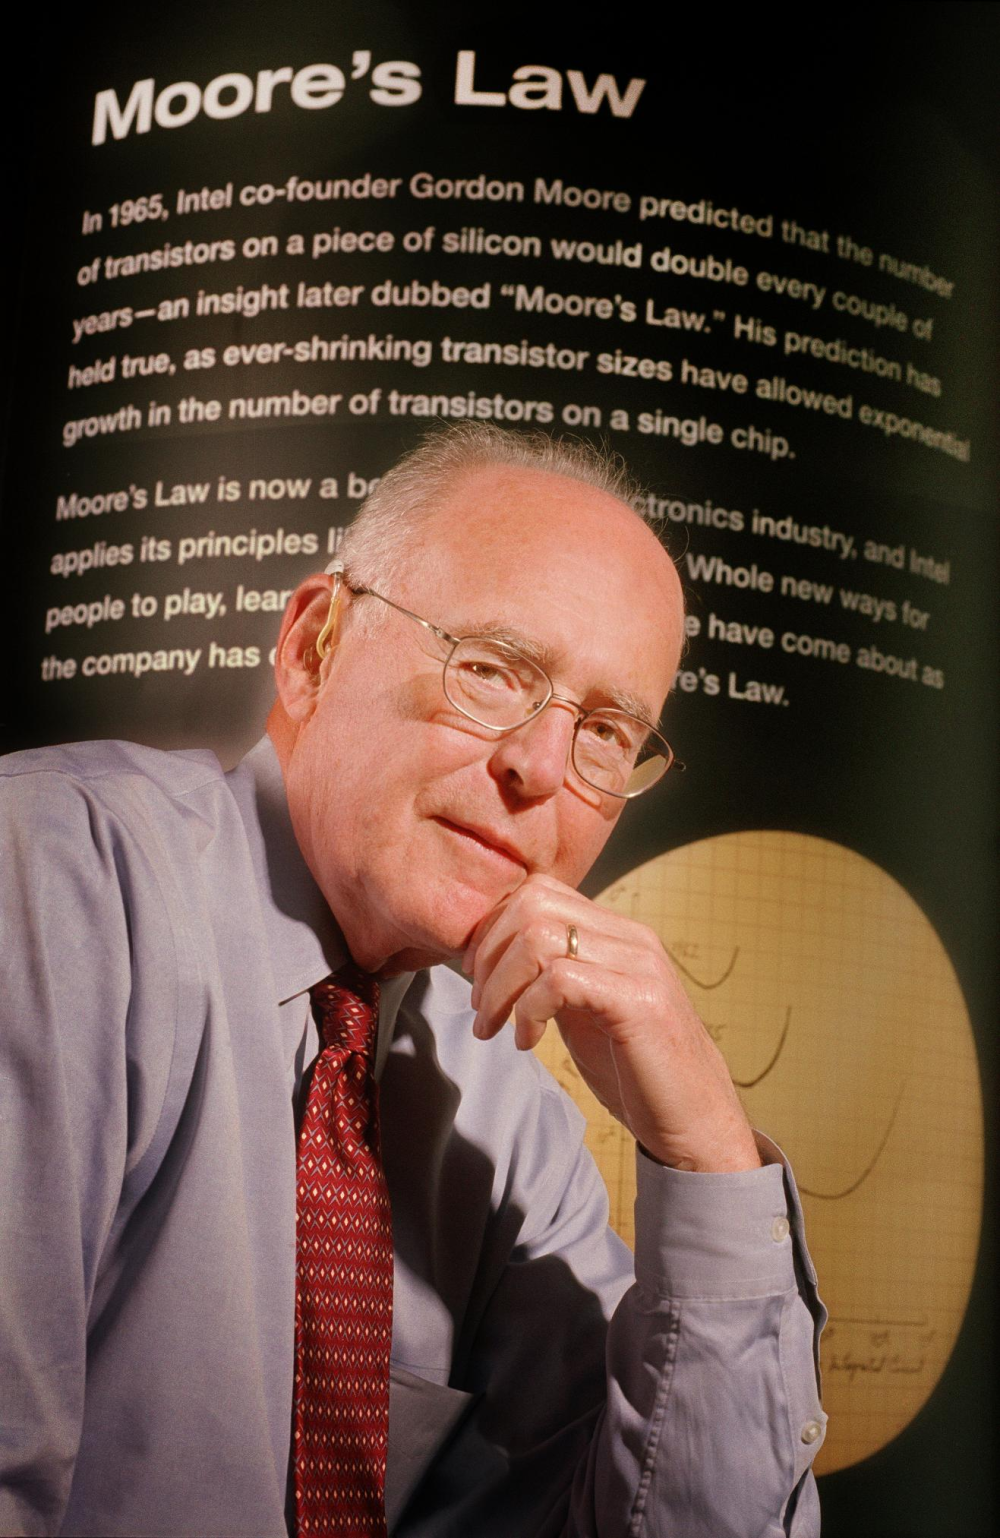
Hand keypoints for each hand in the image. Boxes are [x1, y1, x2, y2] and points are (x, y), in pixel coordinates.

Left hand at [463, 874, 760, 1172]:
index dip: (494, 929)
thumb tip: (497, 959)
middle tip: (479, 1004)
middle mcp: (631, 937)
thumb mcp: (584, 1009)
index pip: (539, 890)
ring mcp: (638, 965)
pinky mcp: (638, 1001)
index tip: (477, 976)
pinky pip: (559, 980)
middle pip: (533, 904)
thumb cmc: (636, 1069)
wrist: (695, 1119)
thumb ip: (553, 976)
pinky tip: (527, 1042)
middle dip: (489, 954)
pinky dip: (527, 1010)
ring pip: (539, 937)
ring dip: (500, 986)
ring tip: (494, 1025)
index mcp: (617, 933)